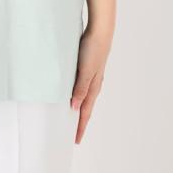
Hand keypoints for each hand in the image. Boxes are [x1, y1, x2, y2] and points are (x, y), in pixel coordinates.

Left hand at [71, 27, 112, 143]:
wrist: (100, 32)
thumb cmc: (93, 50)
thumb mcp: (85, 71)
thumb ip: (80, 88)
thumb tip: (74, 107)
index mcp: (93, 87)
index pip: (84, 112)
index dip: (80, 126)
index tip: (75, 141)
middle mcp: (93, 84)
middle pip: (85, 107)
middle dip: (80, 121)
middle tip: (73, 135)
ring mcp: (92, 76)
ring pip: (84, 97)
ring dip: (78, 109)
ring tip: (72, 118)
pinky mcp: (88, 68)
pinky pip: (82, 87)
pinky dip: (78, 95)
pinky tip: (73, 94)